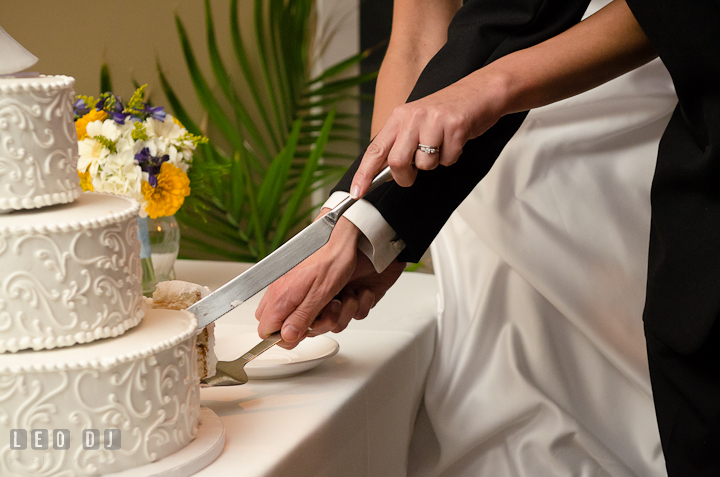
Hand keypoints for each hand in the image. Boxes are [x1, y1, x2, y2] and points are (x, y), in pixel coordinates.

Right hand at [255, 215, 404, 348]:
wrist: (345, 235)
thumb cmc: (332, 257)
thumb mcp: (319, 294)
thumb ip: (300, 318)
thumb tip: (286, 337)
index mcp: (281, 296)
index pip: (267, 331)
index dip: (285, 337)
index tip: (303, 332)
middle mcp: (286, 294)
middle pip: (287, 327)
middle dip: (310, 327)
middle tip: (324, 313)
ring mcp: (299, 291)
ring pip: (309, 320)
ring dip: (331, 315)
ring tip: (339, 299)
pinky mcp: (313, 288)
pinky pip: (324, 309)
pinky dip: (339, 305)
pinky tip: (346, 294)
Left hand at [350, 74, 506, 197]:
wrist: (480, 91)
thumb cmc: (446, 111)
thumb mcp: (415, 121)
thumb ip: (398, 143)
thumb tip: (383, 172)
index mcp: (399, 117)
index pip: (375, 149)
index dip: (364, 173)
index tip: (357, 192)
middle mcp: (413, 117)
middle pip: (397, 162)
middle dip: (405, 176)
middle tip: (414, 173)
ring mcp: (434, 121)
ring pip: (425, 164)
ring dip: (434, 163)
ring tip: (441, 145)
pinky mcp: (456, 127)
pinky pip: (448, 159)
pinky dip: (452, 157)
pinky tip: (455, 141)